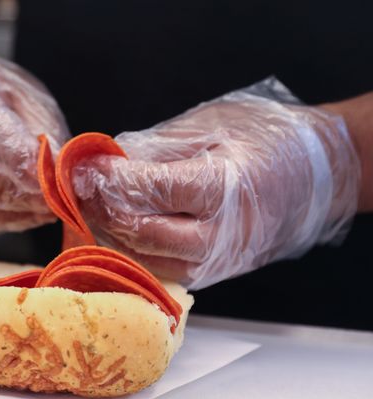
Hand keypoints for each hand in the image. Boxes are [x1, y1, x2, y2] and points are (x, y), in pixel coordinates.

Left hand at [72, 78, 360, 288]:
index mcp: (224, 187)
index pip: (151, 190)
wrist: (321, 175)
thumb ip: (156, 147)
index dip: (110, 179)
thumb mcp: (213, 126)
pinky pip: (161, 269)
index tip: (82, 166)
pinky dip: (131, 252)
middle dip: (101, 210)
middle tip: (76, 189)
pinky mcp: (213, 273)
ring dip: (109, 235)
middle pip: (142, 231)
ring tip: (87, 209)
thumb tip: (107, 162)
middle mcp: (221, 233)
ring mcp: (219, 259)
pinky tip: (113, 230)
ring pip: (146, 259)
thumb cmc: (269, 140)